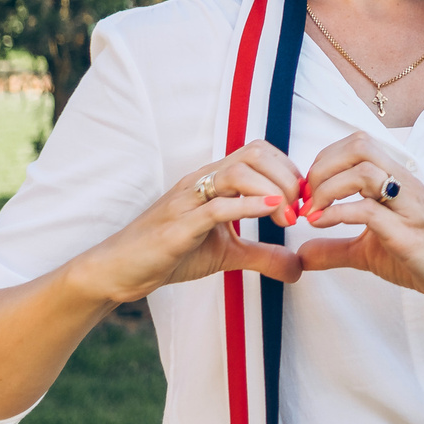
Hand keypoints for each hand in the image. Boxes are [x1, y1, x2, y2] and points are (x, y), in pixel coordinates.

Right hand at [64, 141, 305, 304]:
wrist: (119, 271)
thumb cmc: (170, 254)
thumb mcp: (226, 254)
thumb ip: (262, 255)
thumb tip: (299, 268)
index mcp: (213, 181)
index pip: (259, 153)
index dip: (289, 171)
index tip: (303, 202)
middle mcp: (201, 181)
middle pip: (254, 153)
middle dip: (287, 177)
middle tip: (300, 211)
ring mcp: (188, 200)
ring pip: (238, 172)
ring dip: (273, 190)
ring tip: (287, 218)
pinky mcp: (178, 226)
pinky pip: (216, 206)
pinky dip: (249, 205)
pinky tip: (272, 212)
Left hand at [292, 132, 423, 318]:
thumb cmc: (423, 259)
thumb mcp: (369, 252)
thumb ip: (335, 249)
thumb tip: (300, 253)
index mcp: (396, 180)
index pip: (357, 144)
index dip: (324, 160)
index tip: (307, 191)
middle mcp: (404, 184)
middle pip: (359, 146)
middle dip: (322, 167)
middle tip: (306, 198)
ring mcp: (408, 207)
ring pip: (364, 171)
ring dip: (327, 188)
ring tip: (312, 212)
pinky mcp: (409, 234)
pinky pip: (369, 210)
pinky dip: (337, 214)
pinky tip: (321, 225)